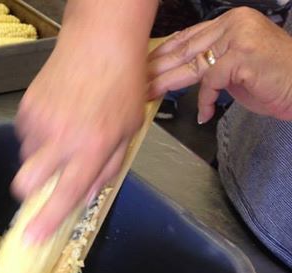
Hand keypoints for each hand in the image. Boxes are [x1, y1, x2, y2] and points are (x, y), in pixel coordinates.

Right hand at [13, 29, 145, 241]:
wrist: (99, 43)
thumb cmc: (120, 85)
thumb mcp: (126, 132)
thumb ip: (107, 169)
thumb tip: (84, 196)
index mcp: (91, 149)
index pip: (63, 196)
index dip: (45, 222)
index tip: (31, 238)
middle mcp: (62, 139)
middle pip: (25, 184)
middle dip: (31, 193)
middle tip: (46, 183)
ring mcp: (40, 123)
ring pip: (27, 159)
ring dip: (41, 158)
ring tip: (63, 135)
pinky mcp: (26, 109)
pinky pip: (25, 136)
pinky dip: (38, 136)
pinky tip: (57, 118)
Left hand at [148, 7, 291, 123]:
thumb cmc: (271, 78)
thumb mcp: (233, 65)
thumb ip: (208, 61)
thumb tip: (175, 69)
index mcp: (230, 21)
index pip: (188, 36)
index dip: (162, 53)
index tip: (144, 66)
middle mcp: (234, 24)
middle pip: (185, 50)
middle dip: (158, 68)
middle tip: (138, 82)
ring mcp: (238, 38)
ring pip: (192, 64)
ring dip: (167, 83)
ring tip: (150, 94)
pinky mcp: (241, 57)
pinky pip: (210, 82)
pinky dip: (205, 100)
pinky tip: (204, 113)